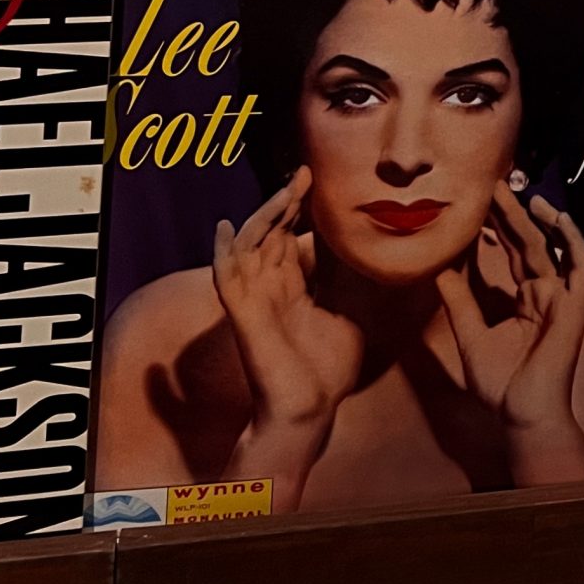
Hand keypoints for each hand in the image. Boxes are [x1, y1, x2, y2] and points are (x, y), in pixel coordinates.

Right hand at [212, 167, 362, 441]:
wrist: (313, 410)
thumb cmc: (329, 366)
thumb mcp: (348, 306)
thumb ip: (344, 272)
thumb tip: (361, 235)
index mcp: (293, 285)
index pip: (291, 235)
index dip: (300, 206)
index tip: (316, 176)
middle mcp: (271, 286)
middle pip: (271, 232)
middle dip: (286, 201)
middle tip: (305, 173)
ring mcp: (256, 298)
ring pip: (249, 244)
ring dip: (265, 215)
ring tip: (286, 191)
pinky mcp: (244, 314)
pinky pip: (225, 277)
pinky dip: (222, 251)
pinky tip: (224, 227)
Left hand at [438, 185, 583, 483]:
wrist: (524, 415)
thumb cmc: (500, 386)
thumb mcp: (471, 335)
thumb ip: (458, 301)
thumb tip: (437, 268)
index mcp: (523, 300)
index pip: (511, 253)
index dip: (496, 229)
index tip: (478, 204)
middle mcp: (544, 293)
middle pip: (527, 243)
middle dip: (510, 214)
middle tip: (491, 184)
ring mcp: (561, 298)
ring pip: (549, 247)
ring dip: (534, 219)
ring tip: (515, 193)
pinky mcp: (575, 306)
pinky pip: (579, 266)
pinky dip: (572, 240)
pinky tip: (557, 216)